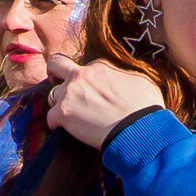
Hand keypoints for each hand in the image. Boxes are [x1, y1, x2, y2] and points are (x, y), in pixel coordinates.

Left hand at [45, 60, 165, 147]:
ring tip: (73, 115)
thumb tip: (125, 80)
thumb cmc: (145, 107)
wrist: (138, 129)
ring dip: (60, 103)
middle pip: (56, 65)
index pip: (87, 67)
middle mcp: (81, 76)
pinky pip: (50, 118)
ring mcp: (69, 94)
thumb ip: (125, 75)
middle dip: (55, 72)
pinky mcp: (63, 114)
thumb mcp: (141, 80)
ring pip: (52, 94)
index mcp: (99, 66)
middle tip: (59, 83)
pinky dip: (57, 124)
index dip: (90, 79)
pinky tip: (67, 129)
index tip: (95, 91)